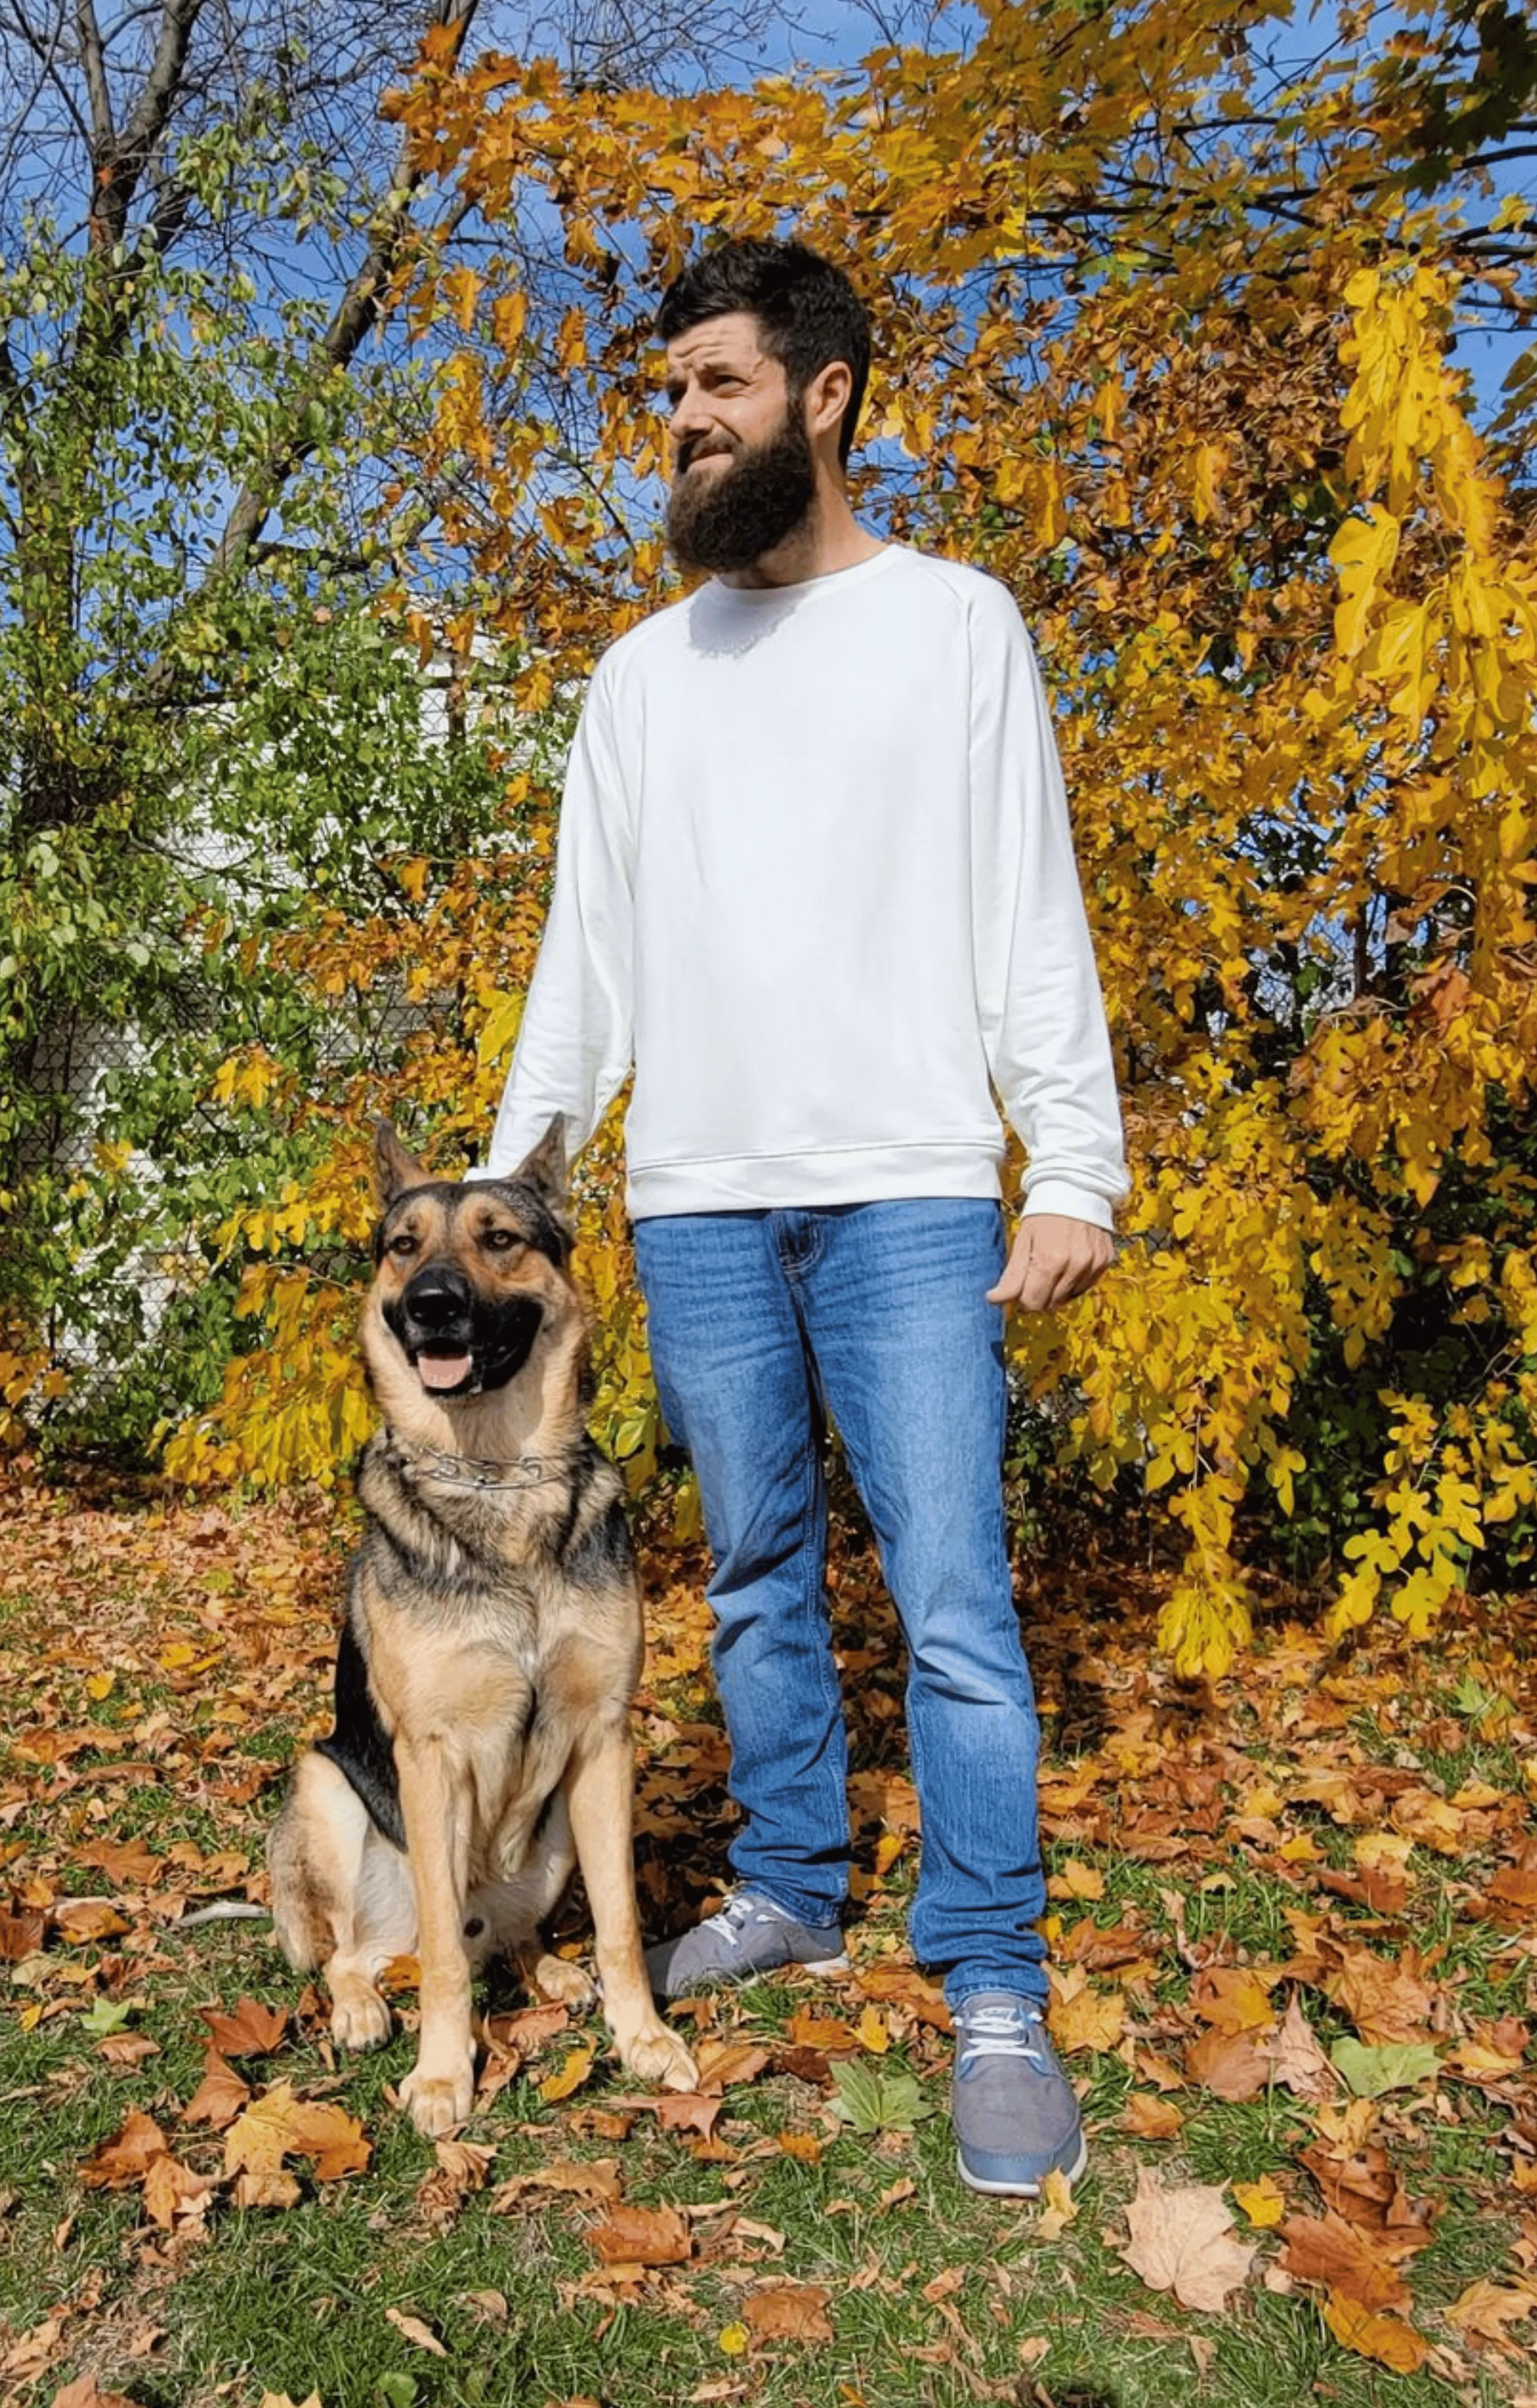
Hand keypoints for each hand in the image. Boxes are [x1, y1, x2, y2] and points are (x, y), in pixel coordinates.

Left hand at [987, 1212, 1114, 1312]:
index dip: (1024, 1295)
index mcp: (1051, 1261)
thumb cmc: (1044, 1212)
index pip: (1034, 1302)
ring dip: (1058, 1287)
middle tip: (1037, 1269)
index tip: (1024, 1281)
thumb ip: (1012, 1275)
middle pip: (1052, 1303)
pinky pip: (1086, 1285)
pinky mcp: (1105, 1261)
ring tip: (1054, 1262)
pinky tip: (1070, 1260)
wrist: (1076, 1187)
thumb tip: (994, 1300)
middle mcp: (1076, 1266)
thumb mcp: (1023, 1240)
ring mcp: (1094, 1264)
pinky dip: (1075, 1279)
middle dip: (1041, 1292)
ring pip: (1069, 1297)